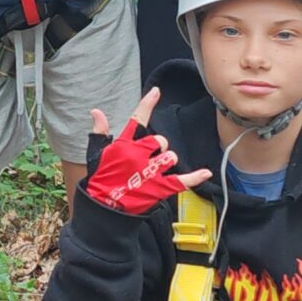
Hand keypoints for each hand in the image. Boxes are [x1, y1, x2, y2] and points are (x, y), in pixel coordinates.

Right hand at [84, 89, 211, 213]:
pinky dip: (195, 177)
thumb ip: (100, 132)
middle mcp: (138, 155)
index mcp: (123, 145)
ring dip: (166, 161)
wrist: (104, 208)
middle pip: (160, 141)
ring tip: (157, 170)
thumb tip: (96, 112)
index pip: (138, 119)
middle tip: (149, 158)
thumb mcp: (96, 154)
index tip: (156, 92)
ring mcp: (150, 172)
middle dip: (158, 147)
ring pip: (170, 157)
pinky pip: (182, 180)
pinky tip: (205, 173)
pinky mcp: (159, 188)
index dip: (147, 104)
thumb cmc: (100, 181)